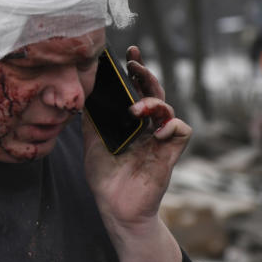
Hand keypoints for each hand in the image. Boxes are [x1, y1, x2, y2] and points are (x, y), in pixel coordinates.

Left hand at [82, 45, 188, 261]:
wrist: (115, 207)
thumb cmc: (106, 176)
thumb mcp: (93, 141)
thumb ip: (91, 118)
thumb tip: (79, 93)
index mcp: (133, 122)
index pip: (138, 90)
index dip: (136, 70)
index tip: (128, 53)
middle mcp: (149, 127)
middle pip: (155, 93)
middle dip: (146, 75)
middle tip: (133, 64)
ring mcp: (160, 140)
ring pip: (168, 108)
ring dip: (153, 102)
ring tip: (136, 109)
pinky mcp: (169, 154)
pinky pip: (181, 131)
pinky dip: (173, 124)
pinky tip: (159, 128)